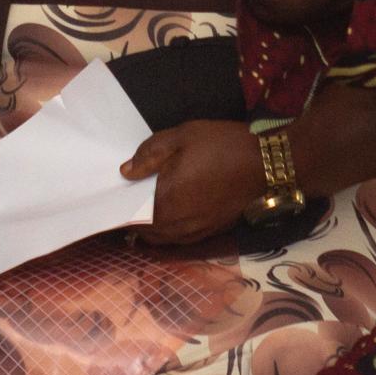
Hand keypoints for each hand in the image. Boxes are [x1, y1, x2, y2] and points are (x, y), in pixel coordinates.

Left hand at [121, 121, 268, 245]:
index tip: (107, 198)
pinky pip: (179, 237)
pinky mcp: (210, 232)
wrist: (269, 166)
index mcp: (165, 202)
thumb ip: (149, 154)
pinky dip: (168, 228)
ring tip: (142, 204)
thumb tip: (125, 172)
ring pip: (161, 237)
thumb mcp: (182, 137)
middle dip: (131, 218)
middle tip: (123, 199)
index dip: (116, 209)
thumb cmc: (223, 146)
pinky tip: (168, 210)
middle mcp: (178, 225)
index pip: (129, 216)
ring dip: (149, 226)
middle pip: (143, 232)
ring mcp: (196, 232)